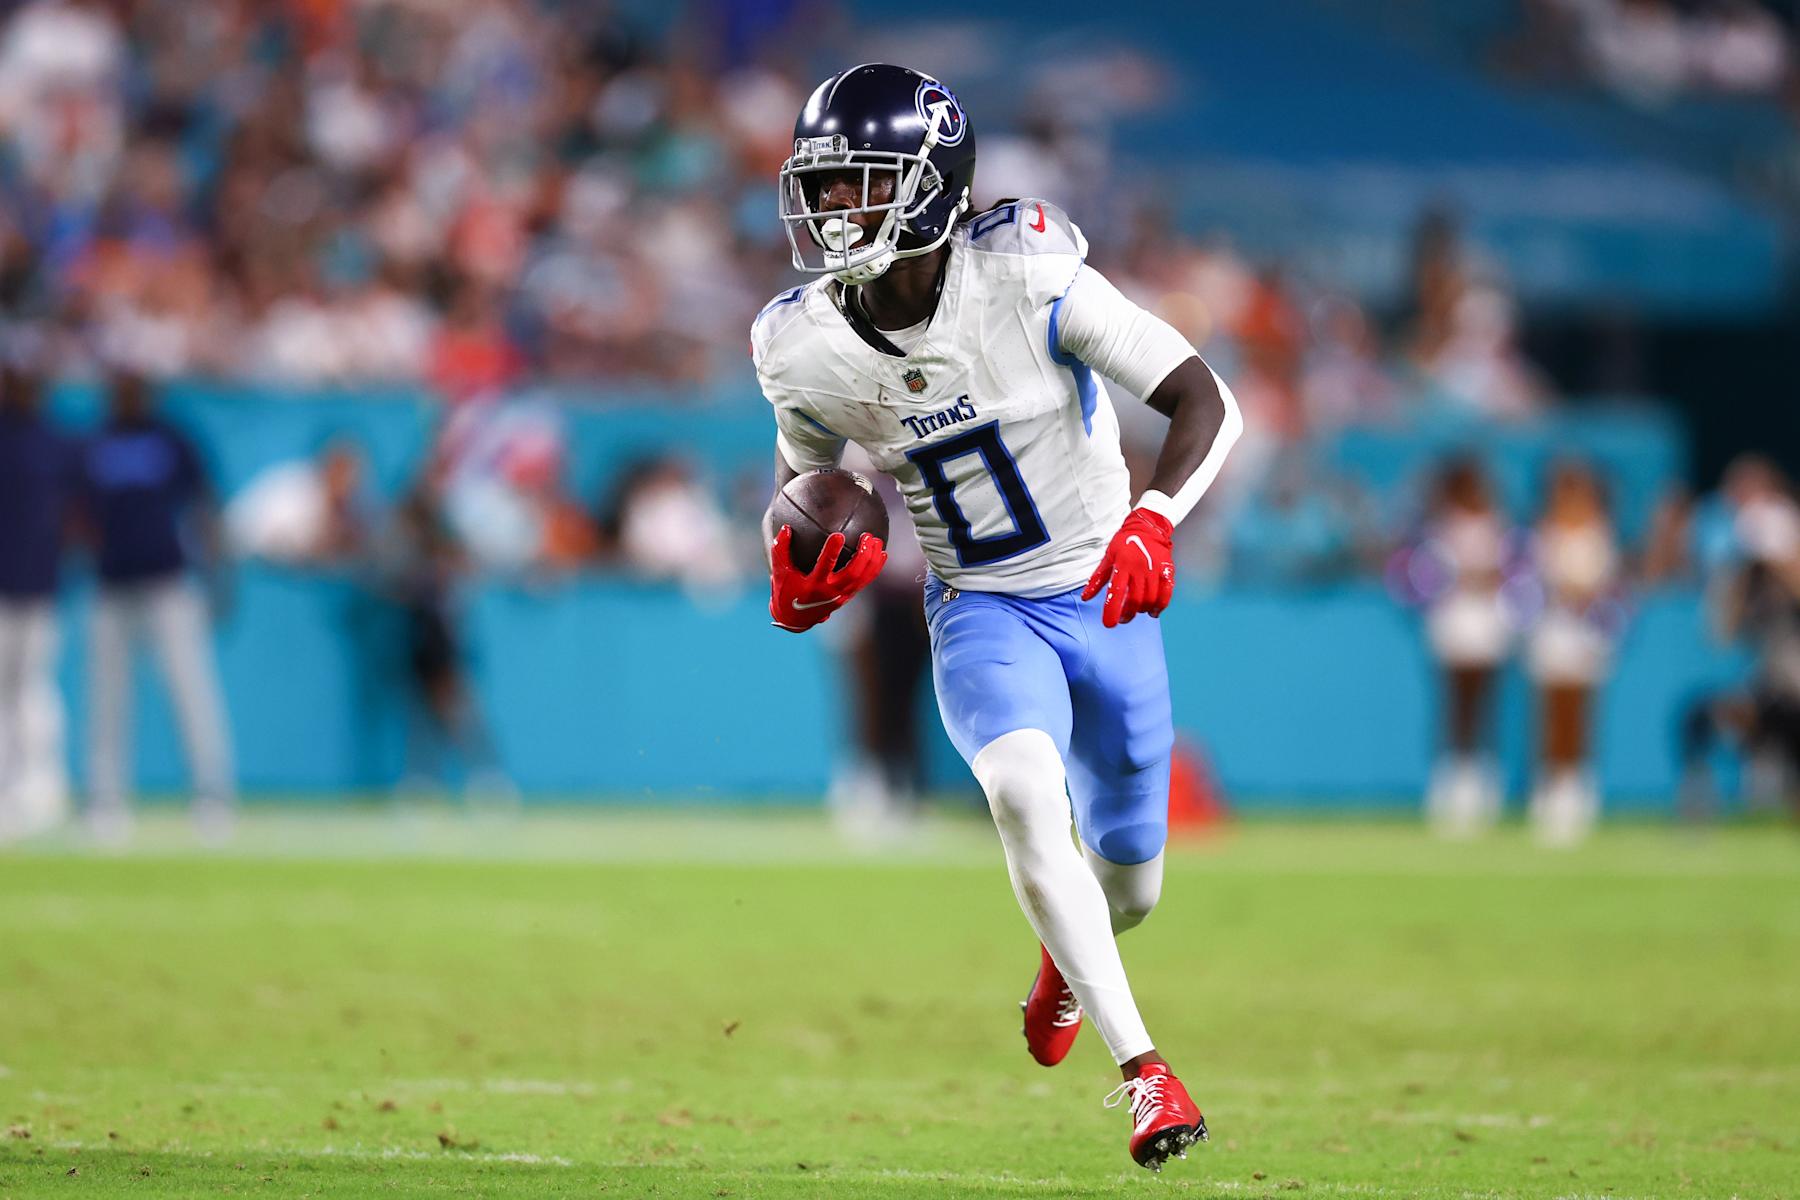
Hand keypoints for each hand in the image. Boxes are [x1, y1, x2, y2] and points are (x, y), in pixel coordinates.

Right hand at [769, 525, 886, 631]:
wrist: (795, 618)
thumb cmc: (786, 590)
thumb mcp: (780, 571)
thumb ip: (781, 549)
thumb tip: (786, 528)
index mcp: (813, 585)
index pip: (824, 566)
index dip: (832, 552)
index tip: (839, 535)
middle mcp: (829, 592)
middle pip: (852, 574)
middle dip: (863, 556)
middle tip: (867, 536)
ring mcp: (841, 596)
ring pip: (862, 578)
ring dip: (871, 560)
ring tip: (876, 541)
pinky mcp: (847, 597)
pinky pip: (865, 581)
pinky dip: (874, 568)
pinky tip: (881, 553)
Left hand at [1082, 508, 1174, 627]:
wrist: (1148, 527)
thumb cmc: (1124, 543)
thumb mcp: (1108, 557)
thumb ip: (1097, 578)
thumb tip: (1085, 597)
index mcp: (1122, 564)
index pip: (1116, 592)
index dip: (1112, 611)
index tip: (1109, 624)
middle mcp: (1139, 568)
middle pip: (1134, 600)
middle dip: (1127, 614)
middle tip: (1122, 619)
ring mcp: (1155, 569)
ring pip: (1150, 599)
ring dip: (1141, 611)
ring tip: (1136, 612)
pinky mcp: (1167, 570)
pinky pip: (1166, 594)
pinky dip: (1160, 606)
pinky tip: (1153, 612)